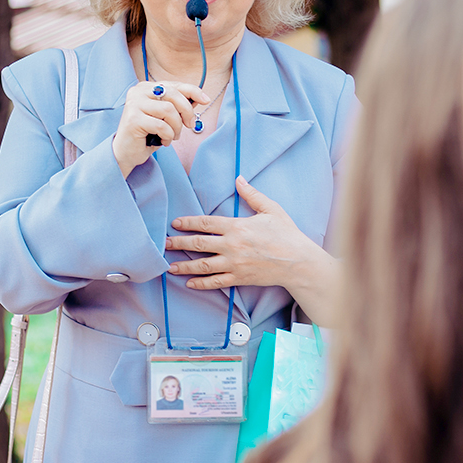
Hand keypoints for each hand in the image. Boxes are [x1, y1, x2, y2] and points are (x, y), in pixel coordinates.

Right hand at [113, 80, 206, 175]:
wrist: (127, 152)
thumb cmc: (148, 134)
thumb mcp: (166, 117)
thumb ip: (178, 106)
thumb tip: (199, 98)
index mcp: (146, 87)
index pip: (174, 85)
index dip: (193, 91)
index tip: (205, 100)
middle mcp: (138, 91)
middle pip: (173, 95)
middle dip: (187, 112)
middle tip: (189, 125)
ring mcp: (134, 104)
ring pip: (169, 110)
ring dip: (176, 127)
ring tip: (173, 136)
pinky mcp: (133, 119)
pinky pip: (161, 126)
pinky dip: (168, 136)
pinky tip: (164, 141)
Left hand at [164, 177, 339, 324]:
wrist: (298, 262)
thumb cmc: (286, 234)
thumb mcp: (271, 209)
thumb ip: (252, 194)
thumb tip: (239, 178)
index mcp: (237, 226)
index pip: (206, 223)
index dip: (188, 223)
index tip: (175, 223)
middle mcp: (232, 246)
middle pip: (198, 244)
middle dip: (179, 243)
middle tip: (164, 243)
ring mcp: (234, 264)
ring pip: (202, 265)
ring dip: (184, 265)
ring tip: (170, 266)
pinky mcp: (239, 278)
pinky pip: (215, 282)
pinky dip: (201, 283)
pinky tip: (190, 283)